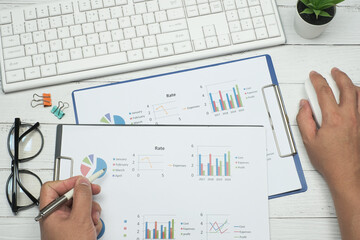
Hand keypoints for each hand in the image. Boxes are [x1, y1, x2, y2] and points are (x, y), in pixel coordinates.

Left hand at [39, 176, 101, 239]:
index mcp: (49, 212)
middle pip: (70, 196)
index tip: (82, 181)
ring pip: (81, 207)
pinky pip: (85, 217)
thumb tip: (82, 182)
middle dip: (85, 198)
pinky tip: (92, 228)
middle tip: (94, 192)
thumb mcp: (80, 218)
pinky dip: (92, 220)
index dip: (68, 182)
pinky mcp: (75, 230)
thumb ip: (82, 197)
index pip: (53, 187)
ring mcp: (66, 224)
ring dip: (91, 211)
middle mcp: (56, 217)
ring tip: (92, 219)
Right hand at [297, 68, 359, 239]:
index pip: (324, 92)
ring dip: (351, 84)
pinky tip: (356, 96)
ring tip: (345, 80)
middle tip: (333, 72)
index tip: (314, 76)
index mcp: (333, 119)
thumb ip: (304, 119)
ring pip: (359, 94)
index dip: (317, 80)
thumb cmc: (330, 161)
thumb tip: (304, 106)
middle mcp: (349, 117)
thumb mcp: (308, 141)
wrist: (347, 174)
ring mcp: (359, 121)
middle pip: (346, 87)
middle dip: (339, 76)